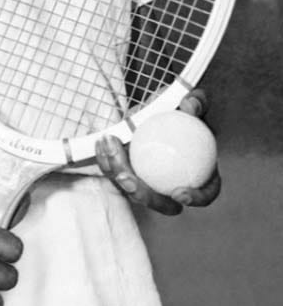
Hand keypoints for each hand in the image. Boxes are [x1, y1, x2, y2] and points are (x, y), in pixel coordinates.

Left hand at [95, 88, 220, 215]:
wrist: (160, 111)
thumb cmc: (181, 110)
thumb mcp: (191, 102)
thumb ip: (195, 102)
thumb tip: (190, 104)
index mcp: (199, 175)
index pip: (204, 194)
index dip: (196, 199)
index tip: (179, 192)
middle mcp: (174, 187)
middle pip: (161, 202)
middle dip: (142, 195)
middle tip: (127, 177)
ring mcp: (150, 184)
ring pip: (132, 189)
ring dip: (117, 171)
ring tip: (110, 147)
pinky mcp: (130, 175)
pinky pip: (116, 172)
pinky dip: (107, 159)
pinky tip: (102, 140)